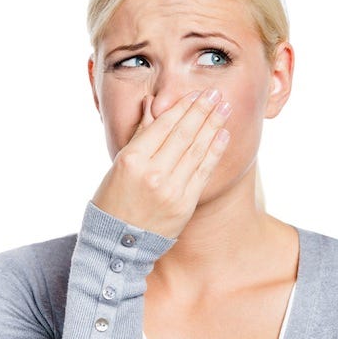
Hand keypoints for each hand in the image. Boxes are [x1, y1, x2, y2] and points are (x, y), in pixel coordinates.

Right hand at [91, 88, 231, 237]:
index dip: (183, 107)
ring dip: (213, 126)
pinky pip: (203, 172)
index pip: (163, 126)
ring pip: (196, 150)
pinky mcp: (184, 205)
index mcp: (132, 160)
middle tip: (217, 94)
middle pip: (184, 134)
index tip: (197, 94)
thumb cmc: (113, 200)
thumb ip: (140, 134)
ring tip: (225, 108)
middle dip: (203, 110)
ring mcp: (171, 190)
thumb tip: (152, 103)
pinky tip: (223, 135)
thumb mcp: (119, 164)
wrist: (116, 244)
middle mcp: (152, 173)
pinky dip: (215, 151)